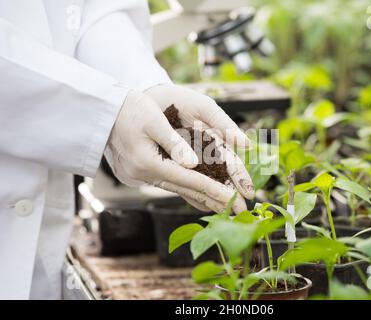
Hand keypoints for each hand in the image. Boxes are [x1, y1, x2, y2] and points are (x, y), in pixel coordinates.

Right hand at [105, 90, 248, 212]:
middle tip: (238, 210)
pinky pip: (168, 185)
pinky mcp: (137, 176)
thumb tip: (193, 164)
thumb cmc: (129, 110)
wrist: (101, 113)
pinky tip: (199, 198)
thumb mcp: (153, 121)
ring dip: (201, 198)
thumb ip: (173, 143)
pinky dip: (186, 190)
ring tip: (224, 207)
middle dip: (214, 200)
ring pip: (177, 190)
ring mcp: (138, 178)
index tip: (235, 200)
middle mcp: (143, 176)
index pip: (189, 181)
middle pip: (185, 191)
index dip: (214, 190)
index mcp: (148, 163)